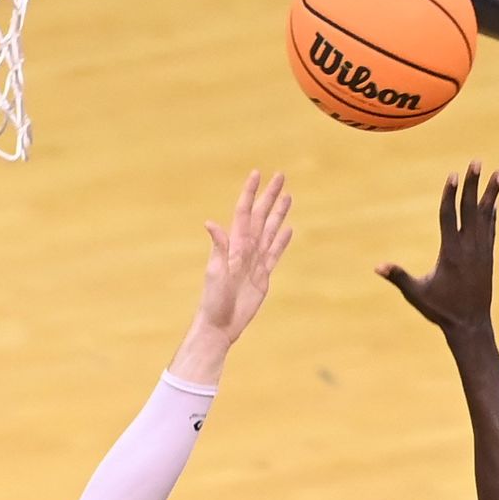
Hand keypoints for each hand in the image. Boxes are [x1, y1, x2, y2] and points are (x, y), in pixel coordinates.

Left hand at [197, 170, 293, 343]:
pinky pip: (275, 254)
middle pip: (261, 217)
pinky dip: (281, 241)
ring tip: (287, 196)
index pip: (244, 213)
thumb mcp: (215, 272)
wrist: (220, 326)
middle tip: (280, 176)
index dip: (250, 193)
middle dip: (269, 196)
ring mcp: (255, 262)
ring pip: (270, 231)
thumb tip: (210, 223)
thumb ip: (218, 247)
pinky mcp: (263, 277)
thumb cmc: (213, 301)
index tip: (257, 174)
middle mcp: (245, 250)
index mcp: (234, 246)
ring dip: (278, 213)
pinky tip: (287, 229)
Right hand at [377, 163, 498, 332]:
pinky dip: (492, 213)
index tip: (453, 175)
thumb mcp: (416, 294)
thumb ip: (398, 277)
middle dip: (473, 184)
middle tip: (477, 162)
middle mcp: (469, 247)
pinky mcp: (488, 256)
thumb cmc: (440, 310)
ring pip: (486, 215)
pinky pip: (491, 228)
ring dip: (491, 193)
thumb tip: (378, 267)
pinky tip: (495, 201)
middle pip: (471, 209)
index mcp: (451, 253)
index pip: (450, 217)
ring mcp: (482, 250)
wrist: (470, 323)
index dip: (451, 195)